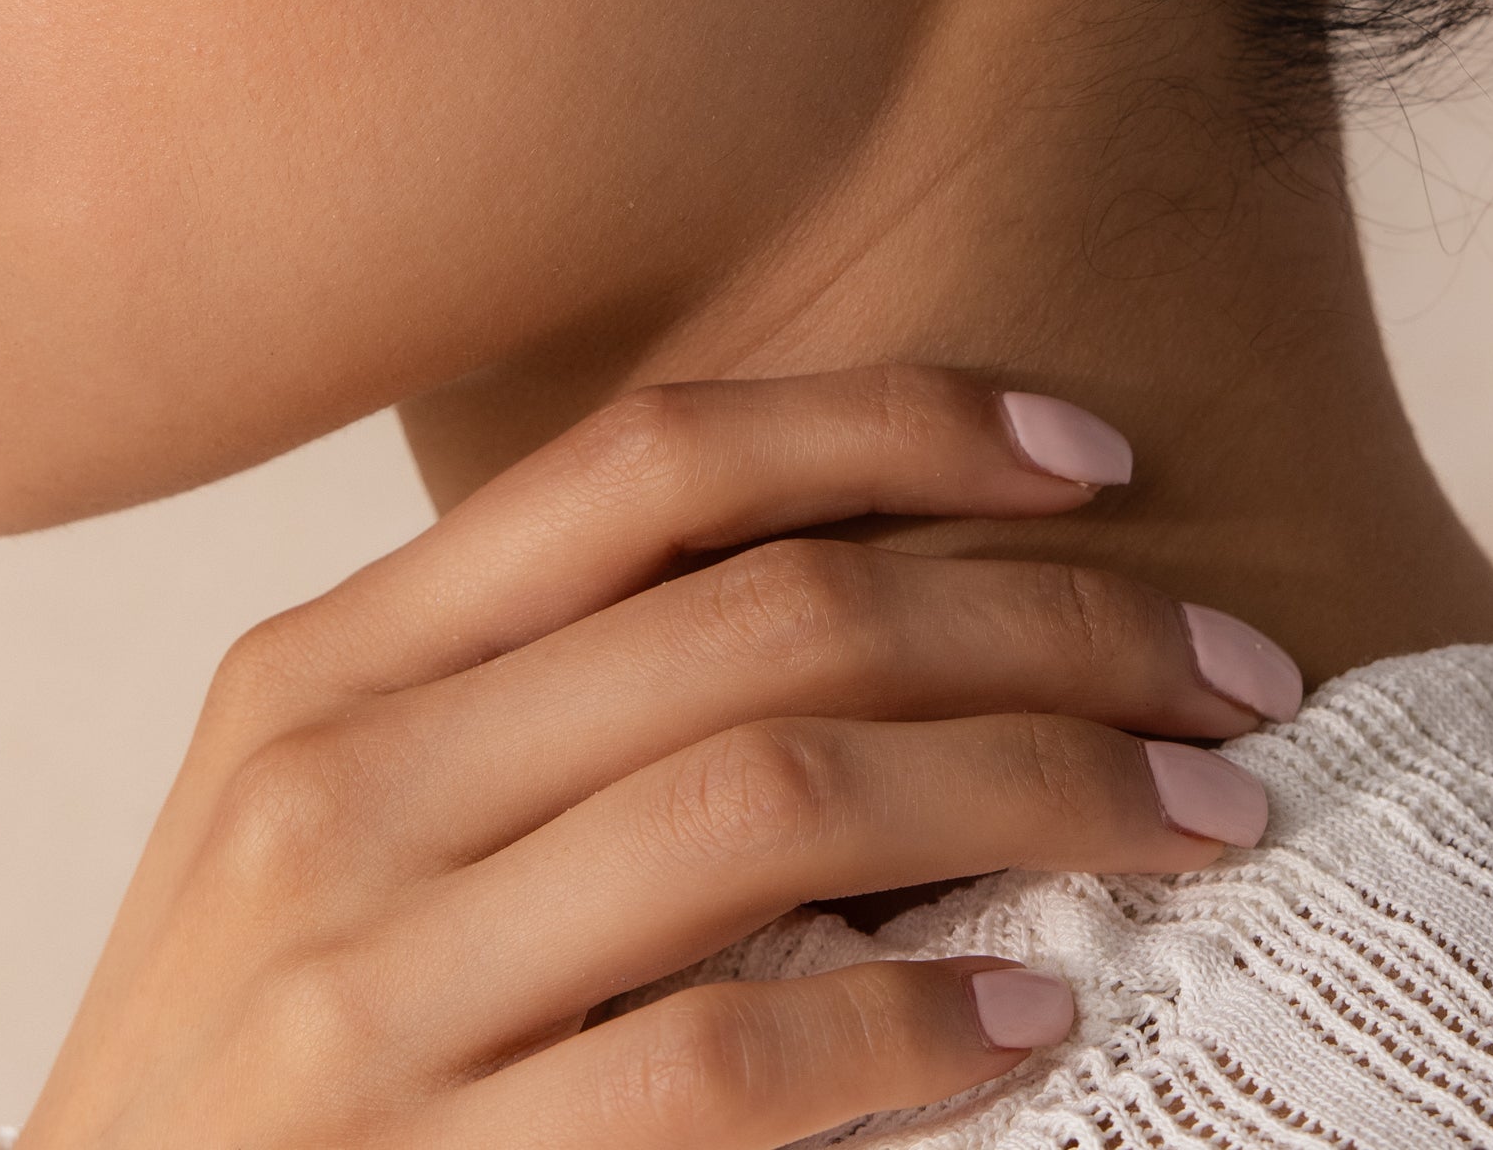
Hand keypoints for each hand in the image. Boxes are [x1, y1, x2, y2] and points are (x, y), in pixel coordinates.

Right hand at [14, 367, 1300, 1149]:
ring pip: (780, 794)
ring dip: (1041, 792)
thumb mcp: (332, 833)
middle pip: (772, 615)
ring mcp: (359, 992)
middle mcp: (336, 789)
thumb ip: (532, 701)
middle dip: (1051, 622)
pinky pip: (728, 1059)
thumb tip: (859, 590)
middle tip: (1234, 671)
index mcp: (326, 667)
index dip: (899, 423)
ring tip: (1203, 821)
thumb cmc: (258, 1069)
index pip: (658, 459)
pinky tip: (1045, 1012)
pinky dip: (917, 1018)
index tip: (1093, 450)